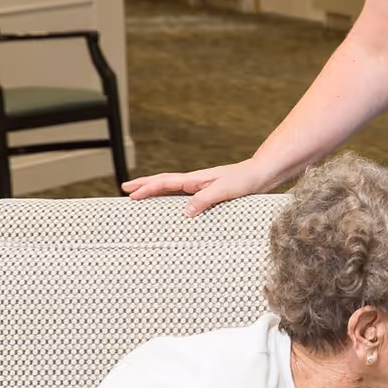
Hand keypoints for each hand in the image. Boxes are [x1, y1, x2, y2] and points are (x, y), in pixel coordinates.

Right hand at [122, 158, 277, 215]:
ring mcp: (202, 187)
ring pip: (173, 189)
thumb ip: (204, 200)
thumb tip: (184, 213)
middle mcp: (196, 182)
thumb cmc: (246, 180)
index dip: (147, 188)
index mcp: (196, 179)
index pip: (165, 183)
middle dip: (144, 185)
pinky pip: (186, 197)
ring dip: (156, 191)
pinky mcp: (211, 194)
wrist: (262, 175)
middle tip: (125, 189)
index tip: (131, 194)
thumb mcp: (225, 191)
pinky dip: (173, 200)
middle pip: (164, 182)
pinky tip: (174, 207)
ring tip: (142, 196)